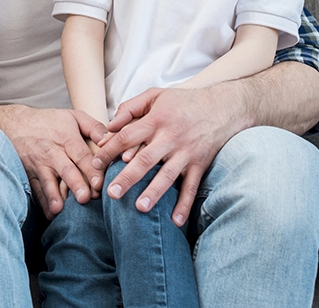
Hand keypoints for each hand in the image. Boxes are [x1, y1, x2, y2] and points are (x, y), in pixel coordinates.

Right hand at [0, 106, 107, 217]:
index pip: (80, 155)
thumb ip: (94, 127)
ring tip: (60, 209)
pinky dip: (42, 202)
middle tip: (84, 198)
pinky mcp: (30, 173)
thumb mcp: (73, 116)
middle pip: (65, 169)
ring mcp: (39, 164)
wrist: (15, 123)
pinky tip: (49, 214)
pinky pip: (36, 188)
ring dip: (54, 195)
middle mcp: (52, 152)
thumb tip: (109, 141)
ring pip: (48, 180)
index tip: (99, 183)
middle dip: (75, 184)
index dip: (90, 169)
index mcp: (66, 138)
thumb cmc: (50, 121)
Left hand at [93, 86, 242, 226]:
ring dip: (154, 192)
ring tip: (140, 208)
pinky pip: (192, 187)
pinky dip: (185, 204)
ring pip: (168, 175)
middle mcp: (170, 138)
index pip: (127, 137)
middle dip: (128, 177)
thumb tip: (110, 125)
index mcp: (156, 120)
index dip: (110, 150)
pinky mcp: (200, 164)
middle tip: (112, 193)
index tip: (95, 164)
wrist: (223, 107)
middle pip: (145, 159)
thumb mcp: (155, 95)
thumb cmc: (183, 102)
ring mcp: (186, 153)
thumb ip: (130, 107)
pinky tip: (175, 221)